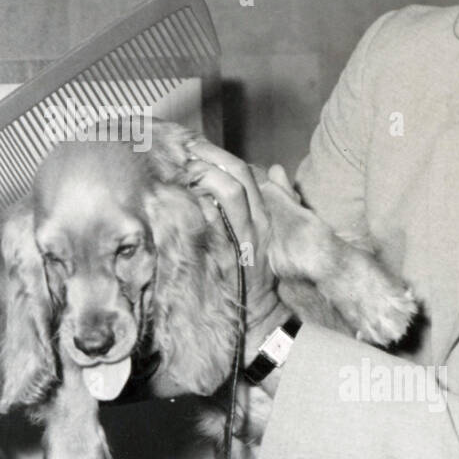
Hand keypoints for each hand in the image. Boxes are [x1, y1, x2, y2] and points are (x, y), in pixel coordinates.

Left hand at [183, 138, 281, 327]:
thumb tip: (277, 169)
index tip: (197, 148)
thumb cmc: (258, 270)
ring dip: (204, 177)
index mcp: (263, 215)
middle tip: (186, 152)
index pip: (246, 174)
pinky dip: (198, 206)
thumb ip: (278, 199)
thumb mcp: (269, 232)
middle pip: (238, 177)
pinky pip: (213, 222)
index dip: (220, 156)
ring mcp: (243, 237)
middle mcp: (256, 223)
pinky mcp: (227, 255)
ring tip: (184, 172)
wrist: (257, 310)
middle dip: (210, 159)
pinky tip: (181, 199)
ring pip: (229, 194)